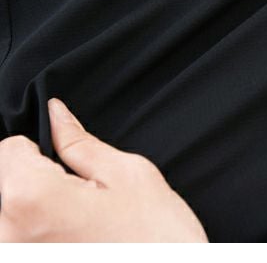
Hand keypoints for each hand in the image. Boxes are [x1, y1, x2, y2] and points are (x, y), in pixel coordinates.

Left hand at [0, 98, 207, 241]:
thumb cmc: (155, 237)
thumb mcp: (125, 172)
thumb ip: (78, 142)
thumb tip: (55, 114)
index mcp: (31, 199)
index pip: (8, 149)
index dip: (41, 146)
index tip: (66, 162)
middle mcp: (9, 238)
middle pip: (7, 182)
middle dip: (39, 178)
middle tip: (84, 196)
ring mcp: (18, 258)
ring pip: (13, 210)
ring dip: (41, 208)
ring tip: (83, 222)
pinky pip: (22, 236)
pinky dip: (44, 232)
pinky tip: (77, 239)